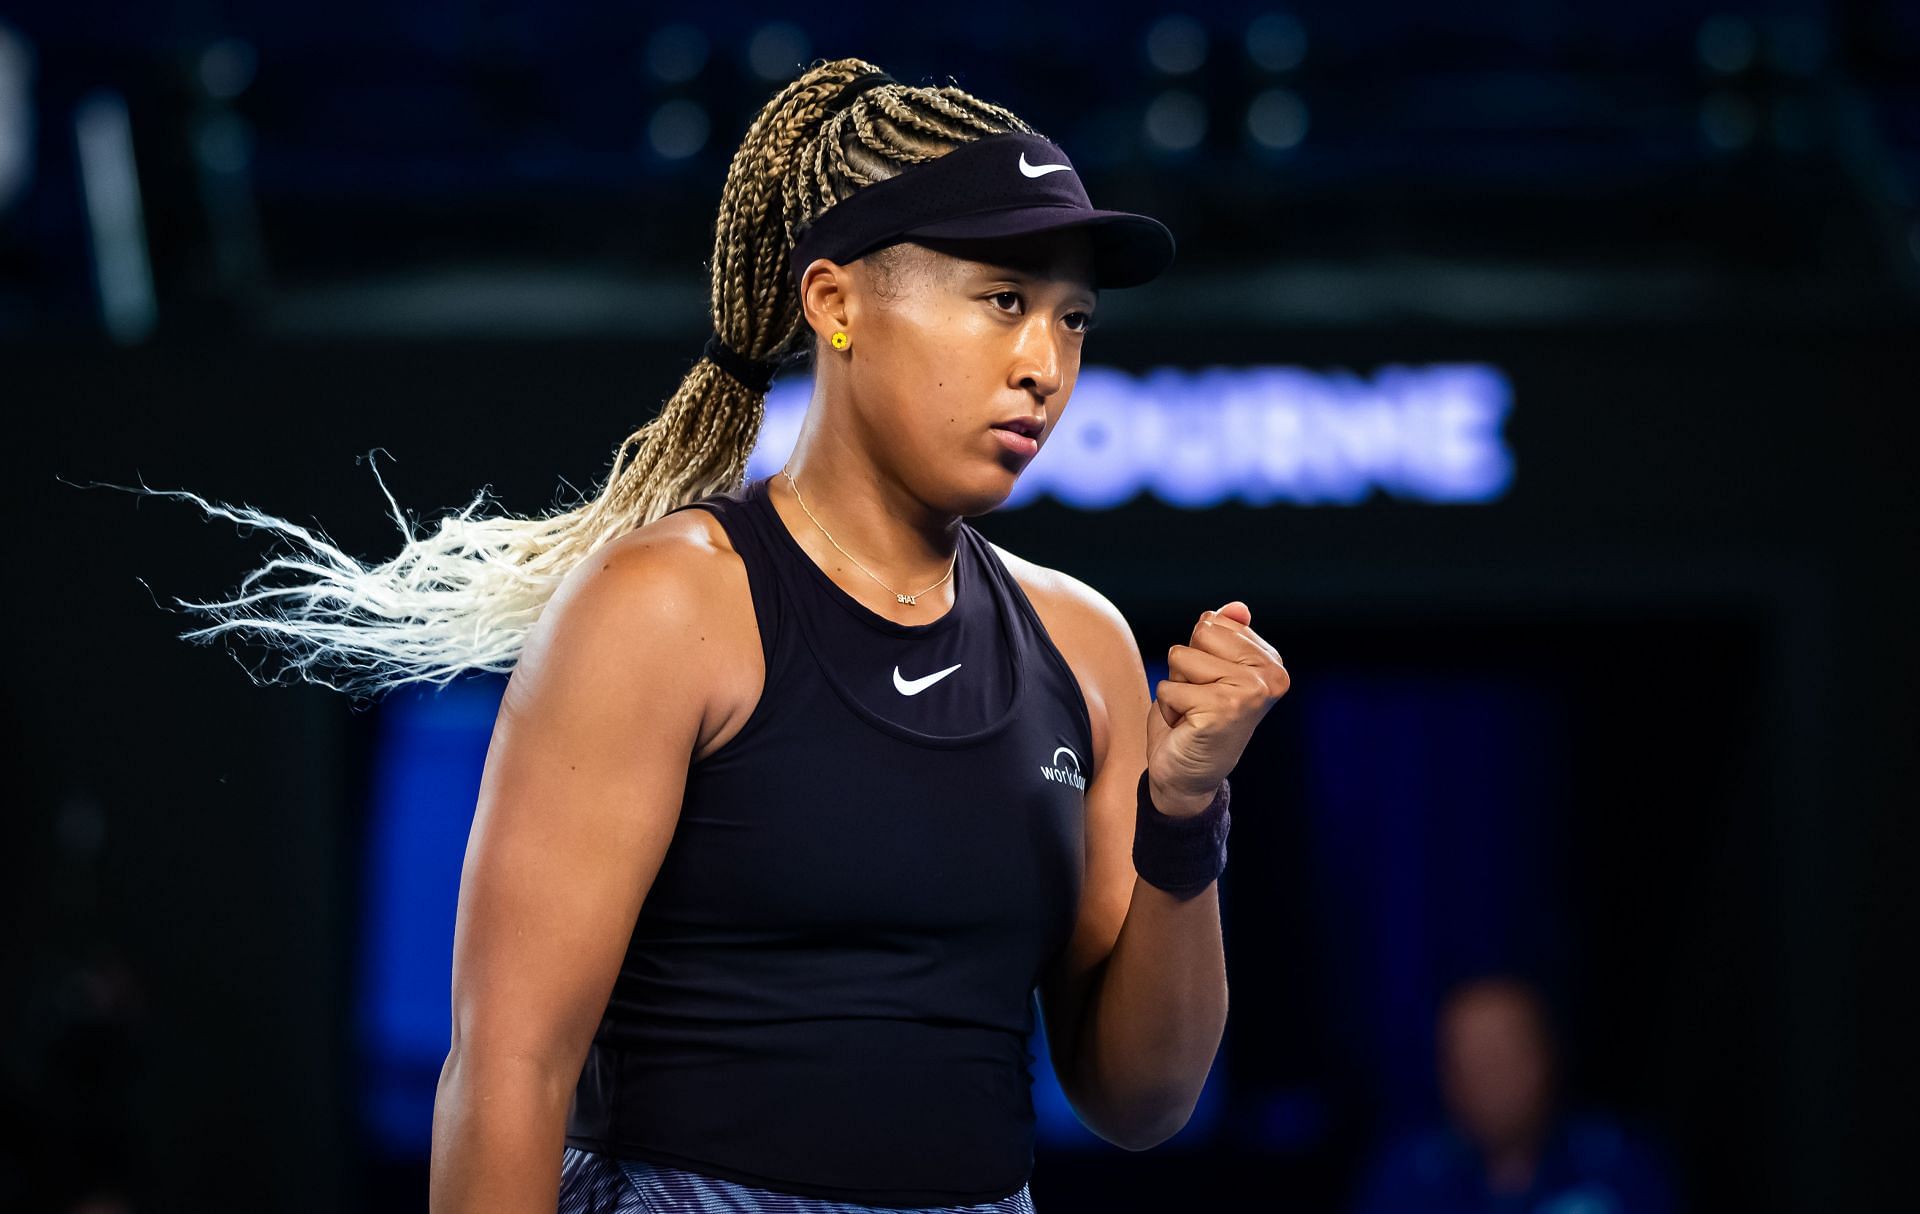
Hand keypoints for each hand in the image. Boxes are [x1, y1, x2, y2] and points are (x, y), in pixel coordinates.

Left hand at [1146, 601, 1289, 815]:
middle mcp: (1270, 676)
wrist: (1187, 777)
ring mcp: (1250, 692)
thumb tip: (1237, 607)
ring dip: (1175, 686)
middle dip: (1186, 665)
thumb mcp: (1208, 669)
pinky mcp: (1223, 709)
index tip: (1211, 685)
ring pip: (1181, 656)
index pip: (1214, 622)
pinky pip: (1168, 686)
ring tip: (1193, 713)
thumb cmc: (1196, 719)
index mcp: (1271, 663)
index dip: (1199, 652)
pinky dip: (1167, 708)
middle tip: (1199, 700)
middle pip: (1200, 632)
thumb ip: (1225, 636)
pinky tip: (1186, 727)